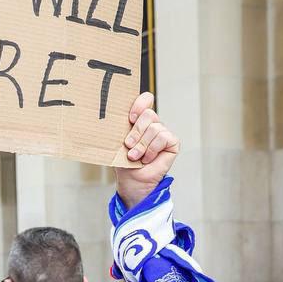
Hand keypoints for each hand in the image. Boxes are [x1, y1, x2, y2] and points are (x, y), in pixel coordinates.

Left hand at [115, 91, 179, 206]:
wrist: (132, 181)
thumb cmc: (124, 163)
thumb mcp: (118, 142)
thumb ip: (121, 127)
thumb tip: (110, 114)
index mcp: (140, 120)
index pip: (146, 99)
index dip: (140, 104)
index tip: (130, 117)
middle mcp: (153, 124)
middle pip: (149, 114)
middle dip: (136, 131)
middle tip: (128, 145)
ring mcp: (163, 133)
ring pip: (155, 128)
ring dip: (142, 145)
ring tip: (135, 156)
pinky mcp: (172, 142)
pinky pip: (163, 137)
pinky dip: (152, 149)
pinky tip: (147, 158)